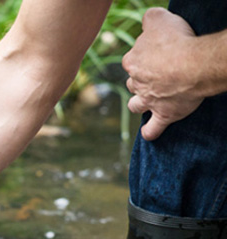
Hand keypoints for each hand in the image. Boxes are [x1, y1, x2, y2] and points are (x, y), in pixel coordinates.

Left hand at [122, 8, 203, 140]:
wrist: (193, 65)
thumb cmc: (177, 41)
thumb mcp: (159, 19)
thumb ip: (150, 19)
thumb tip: (147, 21)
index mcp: (132, 61)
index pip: (132, 59)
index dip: (144, 56)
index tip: (158, 52)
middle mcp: (136, 83)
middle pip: (133, 82)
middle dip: (141, 80)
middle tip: (158, 75)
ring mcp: (148, 101)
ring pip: (136, 105)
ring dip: (140, 103)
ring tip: (148, 101)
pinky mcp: (164, 114)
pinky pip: (152, 129)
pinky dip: (150, 132)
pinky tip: (150, 133)